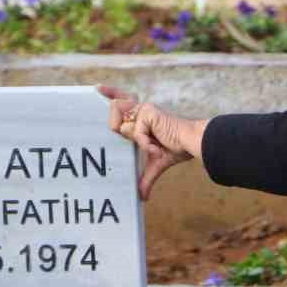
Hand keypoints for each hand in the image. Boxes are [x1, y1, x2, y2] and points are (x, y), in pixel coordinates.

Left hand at [98, 85, 199, 200]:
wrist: (190, 144)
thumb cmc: (175, 149)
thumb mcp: (155, 164)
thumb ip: (145, 178)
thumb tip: (142, 198)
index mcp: (140, 116)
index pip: (121, 101)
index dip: (110, 93)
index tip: (96, 88)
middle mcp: (140, 109)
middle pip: (113, 109)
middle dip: (116, 127)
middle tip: (131, 136)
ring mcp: (143, 109)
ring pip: (119, 121)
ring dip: (131, 136)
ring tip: (148, 142)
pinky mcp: (148, 111)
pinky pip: (134, 132)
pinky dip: (144, 143)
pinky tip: (155, 145)